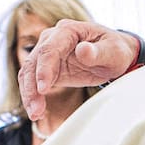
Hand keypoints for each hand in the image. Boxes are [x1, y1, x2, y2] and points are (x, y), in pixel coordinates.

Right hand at [19, 20, 139, 119]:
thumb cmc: (115, 50)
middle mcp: (52, 39)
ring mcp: (48, 53)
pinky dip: (33, 96)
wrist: (114, 55)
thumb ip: (98, 52)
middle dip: (32, 87)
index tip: (44, 89)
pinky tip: (37, 111)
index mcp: (68, 30)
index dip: (44, 69)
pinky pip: (33, 81)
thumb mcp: (114, 52)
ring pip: (28, 73)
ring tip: (36, 114)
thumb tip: (82, 50)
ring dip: (29, 94)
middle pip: (33, 62)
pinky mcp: (48, 68)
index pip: (49, 49)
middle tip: (36, 110)